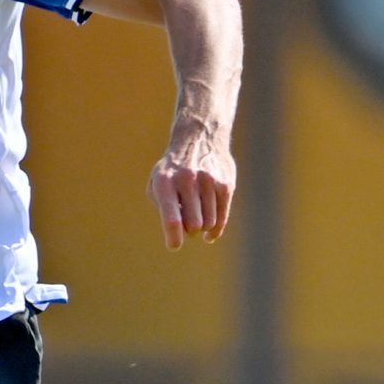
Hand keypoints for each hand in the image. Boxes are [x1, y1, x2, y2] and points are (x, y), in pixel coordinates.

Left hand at [149, 124, 234, 249]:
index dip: (174, 238)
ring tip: (197, 217)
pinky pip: (222, 219)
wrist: (199, 138)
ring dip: (202, 228)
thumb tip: (179, 233)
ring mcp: (208, 181)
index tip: (174, 245)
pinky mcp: (225, 184)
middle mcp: (187, 181)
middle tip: (187, 225)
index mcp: (165, 183)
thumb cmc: (173, 170)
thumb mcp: (158, 183)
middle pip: (193, 225)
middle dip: (189, 231)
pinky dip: (215, 230)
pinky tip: (210, 233)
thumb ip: (164, 209)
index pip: (172, 219)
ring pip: (209, 224)